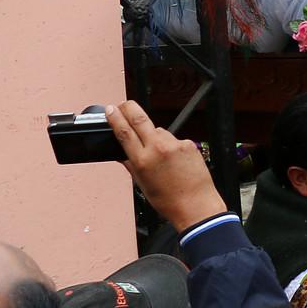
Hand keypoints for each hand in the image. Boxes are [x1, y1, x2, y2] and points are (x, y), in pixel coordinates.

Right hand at [106, 101, 226, 230]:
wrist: (196, 203)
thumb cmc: (168, 199)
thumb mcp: (142, 184)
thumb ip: (130, 165)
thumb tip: (119, 153)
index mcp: (142, 161)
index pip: (124, 133)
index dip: (115, 118)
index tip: (110, 109)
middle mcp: (158, 149)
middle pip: (140, 119)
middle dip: (129, 108)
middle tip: (123, 104)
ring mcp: (175, 144)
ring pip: (159, 131)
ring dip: (154, 137)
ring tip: (160, 156)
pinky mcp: (188, 144)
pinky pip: (174, 139)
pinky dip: (170, 145)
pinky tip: (174, 160)